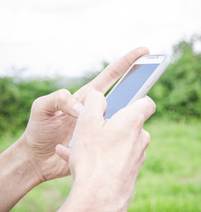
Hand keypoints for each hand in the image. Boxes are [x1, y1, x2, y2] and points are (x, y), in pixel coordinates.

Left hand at [23, 47, 148, 182]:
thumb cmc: (38, 131)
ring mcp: (100, 128)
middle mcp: (97, 111)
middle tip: (152, 81)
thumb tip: (82, 109)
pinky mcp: (100, 145)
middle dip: (139, 88)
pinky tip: (122, 146)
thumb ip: (59, 100)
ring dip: (132, 120)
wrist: (37, 159)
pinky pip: (115, 141)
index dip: (127, 63)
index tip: (143, 53)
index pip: (110, 77)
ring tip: (137, 122)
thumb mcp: (41, 108)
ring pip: (123, 121)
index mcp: (85, 98)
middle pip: (123, 96)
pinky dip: (122, 142)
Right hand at [69, 91, 155, 211]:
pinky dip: (102, 158)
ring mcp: (137, 157)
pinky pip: (116, 160)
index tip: (124, 101)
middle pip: (128, 124)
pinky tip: (78, 164)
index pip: (146, 102)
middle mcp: (140, 138)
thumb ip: (94, 101)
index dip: (137, 99)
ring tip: (77, 148)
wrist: (99, 198)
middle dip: (110, 125)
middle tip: (90, 130)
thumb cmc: (93, 157)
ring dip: (102, 143)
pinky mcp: (131, 173)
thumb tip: (98, 95)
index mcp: (133, 121)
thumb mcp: (87, 121)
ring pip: (119, 143)